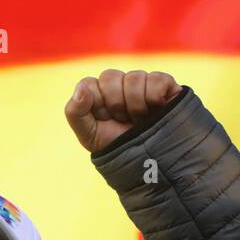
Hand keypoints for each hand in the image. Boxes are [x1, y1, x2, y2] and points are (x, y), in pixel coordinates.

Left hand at [65, 69, 181, 152]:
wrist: (147, 163)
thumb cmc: (116, 146)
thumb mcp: (88, 134)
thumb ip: (75, 111)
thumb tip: (81, 88)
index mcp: (98, 92)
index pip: (89, 84)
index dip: (96, 103)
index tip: (104, 119)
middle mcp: (119, 83)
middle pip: (110, 76)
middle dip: (115, 104)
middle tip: (123, 120)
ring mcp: (142, 82)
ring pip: (134, 77)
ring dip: (135, 105)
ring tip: (140, 120)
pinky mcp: (164, 85)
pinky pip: (157, 79)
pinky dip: (154, 97)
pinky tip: (156, 111)